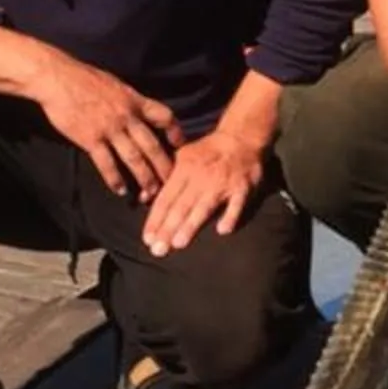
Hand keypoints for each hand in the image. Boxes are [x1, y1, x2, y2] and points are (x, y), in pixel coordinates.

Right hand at [35, 59, 182, 198]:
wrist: (57, 79)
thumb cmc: (83, 78)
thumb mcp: (115, 84)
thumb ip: (128, 100)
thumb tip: (137, 110)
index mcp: (134, 100)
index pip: (164, 115)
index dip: (175, 131)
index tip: (178, 144)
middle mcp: (126, 116)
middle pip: (152, 145)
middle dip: (163, 166)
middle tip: (170, 182)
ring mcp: (109, 128)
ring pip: (134, 158)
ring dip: (144, 177)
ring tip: (150, 193)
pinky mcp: (91, 139)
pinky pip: (106, 163)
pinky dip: (114, 179)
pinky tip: (120, 190)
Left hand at [142, 126, 267, 252]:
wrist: (241, 138)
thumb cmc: (208, 152)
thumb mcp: (182, 156)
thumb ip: (167, 177)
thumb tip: (144, 198)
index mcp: (184, 169)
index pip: (166, 198)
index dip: (156, 219)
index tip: (148, 239)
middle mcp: (201, 177)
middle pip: (181, 206)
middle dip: (168, 228)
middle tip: (158, 250)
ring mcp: (223, 183)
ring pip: (204, 207)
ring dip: (191, 225)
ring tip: (178, 243)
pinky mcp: (243, 187)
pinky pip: (237, 204)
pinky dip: (230, 215)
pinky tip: (223, 230)